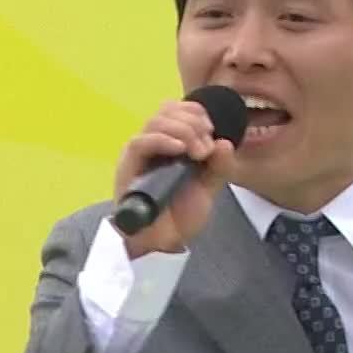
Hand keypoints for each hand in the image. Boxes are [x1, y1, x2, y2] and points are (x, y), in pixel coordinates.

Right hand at [112, 98, 238, 256]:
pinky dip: (162, 140)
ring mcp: (139, 154)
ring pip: (155, 122)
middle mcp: (153, 143)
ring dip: (182, 130)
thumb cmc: (180, 215)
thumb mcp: (209, 187)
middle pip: (167, 110)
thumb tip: (224, 142)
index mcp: (171, 143)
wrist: (163, 243)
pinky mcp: (128, 167)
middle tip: (206, 147)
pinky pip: (140, 142)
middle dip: (193, 122)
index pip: (177, 109)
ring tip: (197, 152)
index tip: (212, 129)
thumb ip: (219, 166)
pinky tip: (180, 149)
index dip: (196, 112)